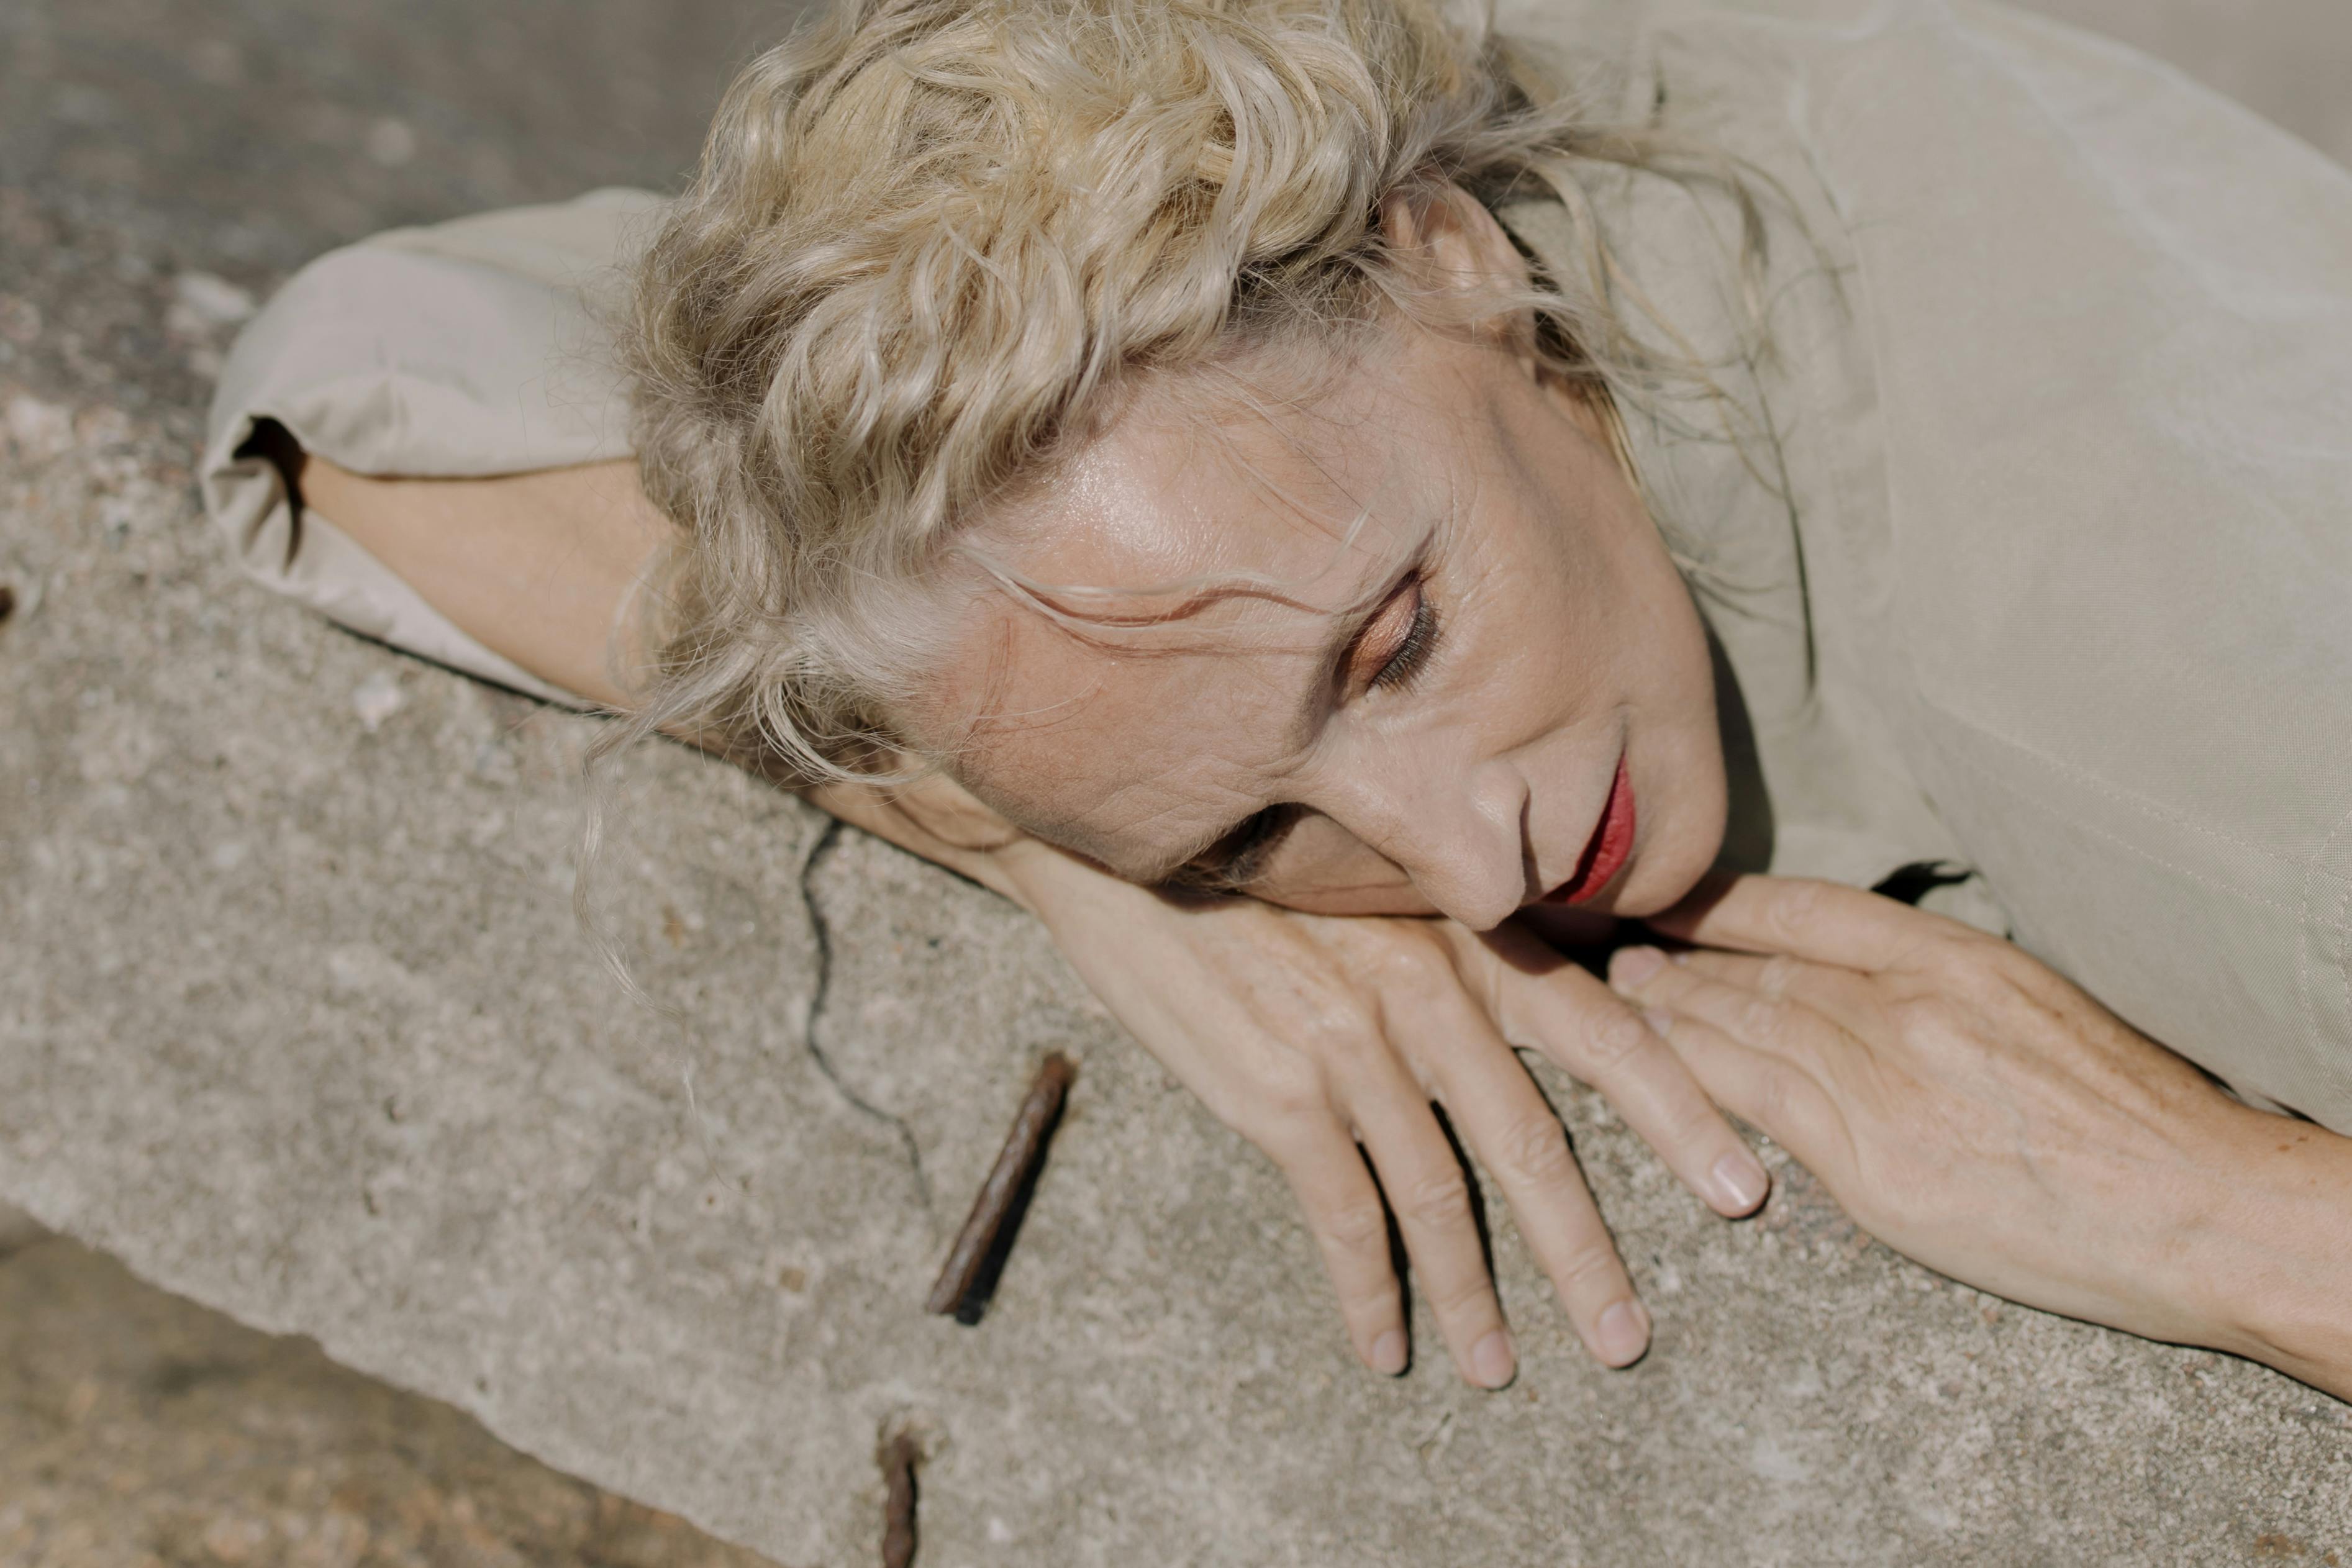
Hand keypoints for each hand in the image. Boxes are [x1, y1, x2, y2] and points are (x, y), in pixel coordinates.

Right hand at [998, 842, 1770, 1387]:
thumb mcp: (1388, 881)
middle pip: (1533, 1141)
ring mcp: (1354, 1044)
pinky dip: (1372, 1291)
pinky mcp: (1280, 1092)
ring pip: (1440, 1195)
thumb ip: (1468, 935)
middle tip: (1627, 1339)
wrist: (1129, 861)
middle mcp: (1430, 990)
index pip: (1604, 1028)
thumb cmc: (1267, 873)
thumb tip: (1561, 984)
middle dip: (1586, 1252)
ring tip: (1500, 1369)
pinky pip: (1344, 1216)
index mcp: (1469, 937)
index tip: (1741, 1188)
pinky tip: (1384, 1346)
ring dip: (1474, 1297)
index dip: (1680, 1110)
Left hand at [1605, 874, 2351, 1369]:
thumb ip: (1945, 987)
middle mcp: (1905, 1004)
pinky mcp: (1867, 1162)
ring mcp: (1880, 1080)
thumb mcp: (2037, 1007)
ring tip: (1620, 993)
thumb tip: (1876, 980)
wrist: (2192, 1205)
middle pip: (1762, 965)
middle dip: (1681, 952)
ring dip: (1670, 1008)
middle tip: (1621, 941)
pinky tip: (1647, 1067)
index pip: (1811, 906)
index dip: (1731, 898)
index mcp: (1953, 958)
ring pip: (1744, 1025)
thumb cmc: (2132, 1117)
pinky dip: (1689, 1076)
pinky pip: (1753, 1102)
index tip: (1675, 891)